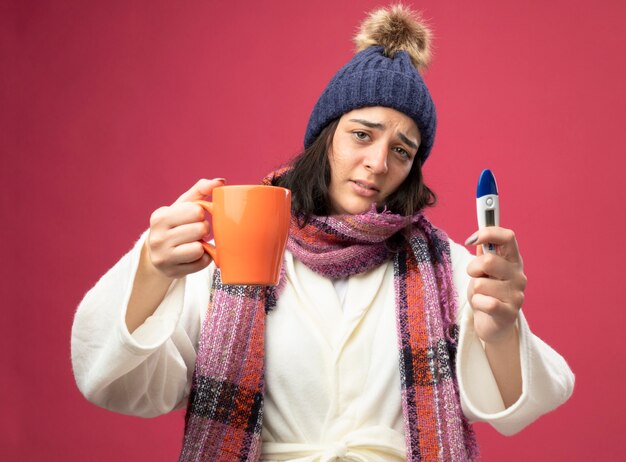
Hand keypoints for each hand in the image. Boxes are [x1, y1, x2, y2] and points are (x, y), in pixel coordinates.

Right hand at [146, 178, 224, 278]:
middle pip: (200, 229)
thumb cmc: (176, 225)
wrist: (159, 254)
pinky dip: (203, 258)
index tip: (195, 217)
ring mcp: (163, 256)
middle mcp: (157, 237)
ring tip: (194, 243)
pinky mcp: (172, 272)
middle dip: (203, 229)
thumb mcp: (182, 206)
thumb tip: (220, 181)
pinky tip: (194, 256)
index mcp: (160, 216)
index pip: (196, 211)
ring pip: (199, 248)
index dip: (201, 213)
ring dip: (203, 245)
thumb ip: (200, 190)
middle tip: (196, 232)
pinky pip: (202, 263)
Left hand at [465, 227, 526, 344]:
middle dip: (473, 268)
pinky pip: (485, 302)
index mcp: (512, 260)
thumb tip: (479, 234)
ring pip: (480, 284)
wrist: (493, 324)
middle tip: (475, 276)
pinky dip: (477, 303)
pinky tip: (483, 306)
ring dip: (474, 290)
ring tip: (482, 295)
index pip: (507, 237)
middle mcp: (518, 275)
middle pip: (488, 261)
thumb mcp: (483, 269)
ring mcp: (516, 294)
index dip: (488, 233)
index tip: (471, 240)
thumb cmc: (487, 292)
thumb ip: (484, 251)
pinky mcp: (510, 312)